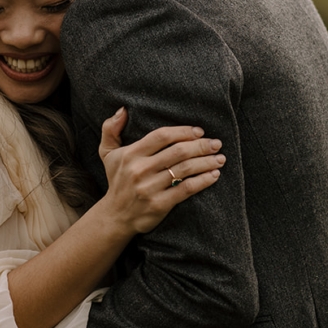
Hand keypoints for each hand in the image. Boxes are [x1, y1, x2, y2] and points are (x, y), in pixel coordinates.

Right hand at [96, 107, 224, 235]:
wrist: (115, 216)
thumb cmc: (116, 181)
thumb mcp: (107, 154)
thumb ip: (110, 129)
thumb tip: (123, 110)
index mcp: (131, 154)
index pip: (162, 136)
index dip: (184, 131)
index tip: (200, 131)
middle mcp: (139, 170)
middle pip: (178, 151)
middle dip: (201, 146)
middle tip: (216, 144)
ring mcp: (149, 188)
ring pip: (185, 169)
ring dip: (206, 162)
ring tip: (220, 158)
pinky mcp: (159, 205)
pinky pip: (186, 189)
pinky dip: (203, 181)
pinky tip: (214, 175)